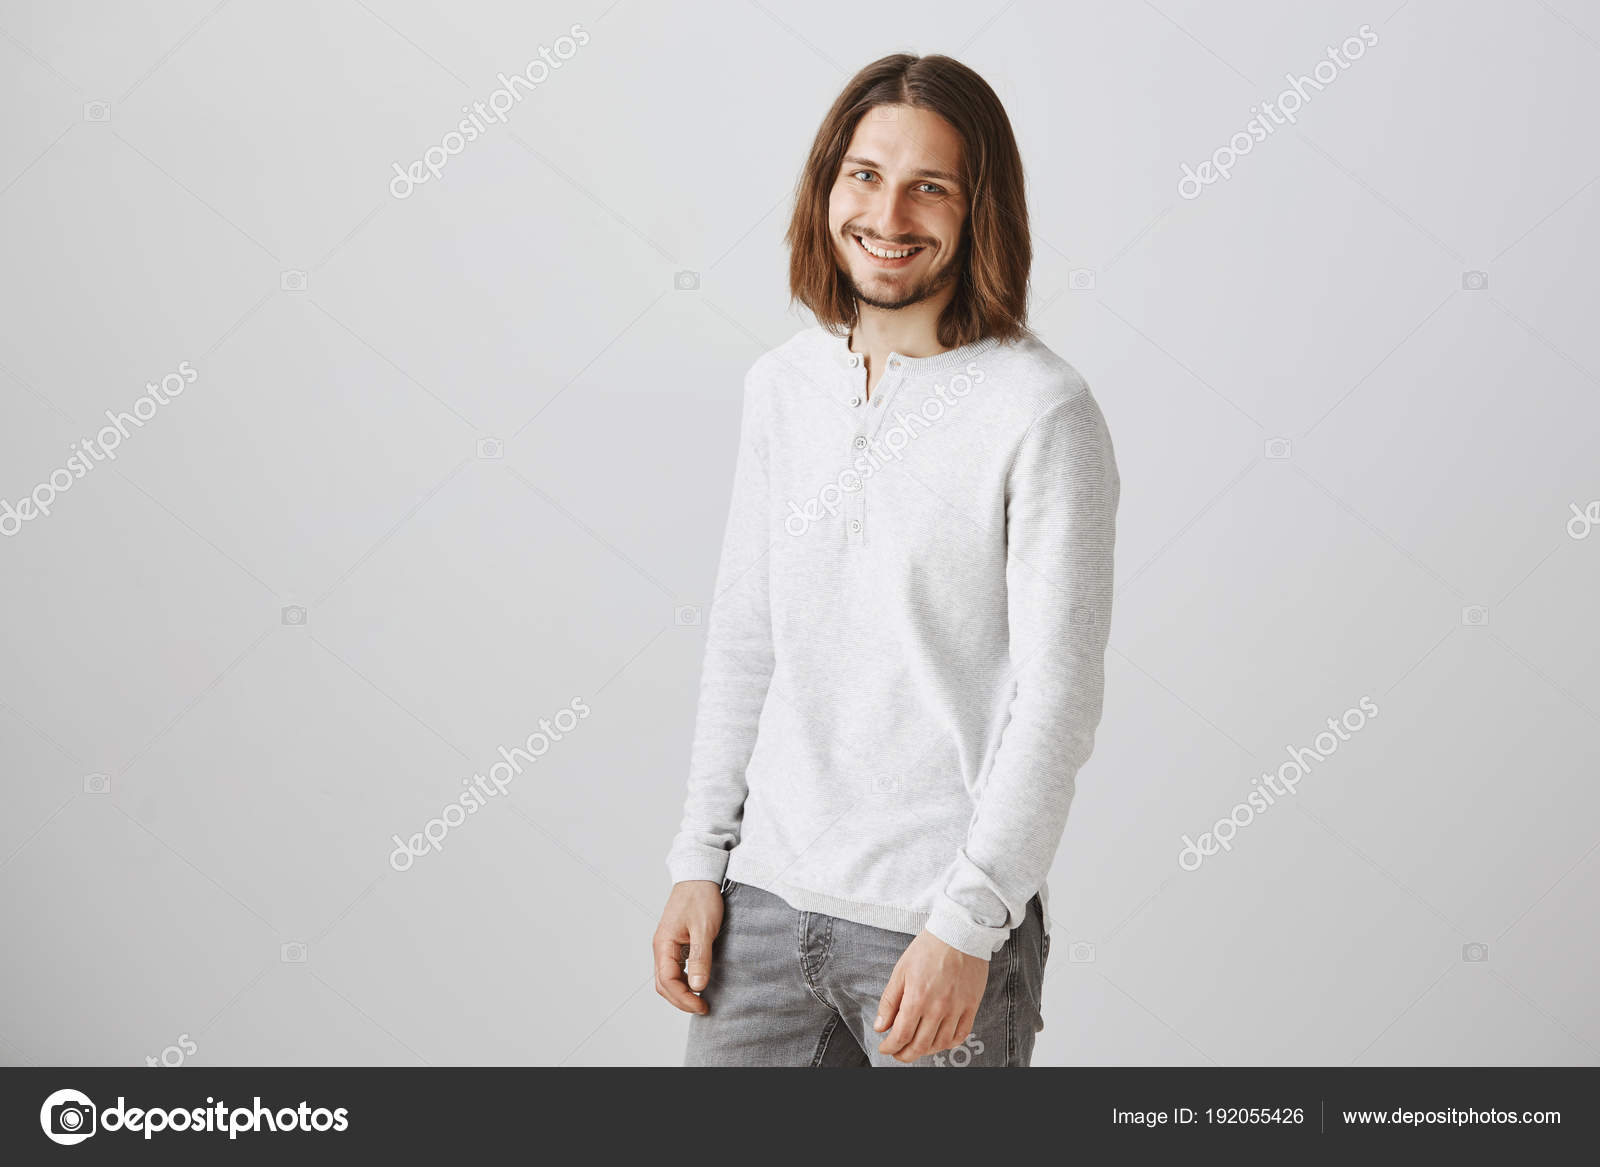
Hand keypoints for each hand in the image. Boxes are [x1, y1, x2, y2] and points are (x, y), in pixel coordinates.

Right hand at [652, 880, 723, 1013]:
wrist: (699, 876)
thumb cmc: (700, 898)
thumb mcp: (704, 928)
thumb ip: (700, 957)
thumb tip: (698, 986)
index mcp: (664, 944)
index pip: (667, 981)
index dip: (684, 998)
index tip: (702, 1006)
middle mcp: (661, 947)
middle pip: (664, 984)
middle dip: (681, 1000)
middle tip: (703, 1008)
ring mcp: (666, 945)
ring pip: (667, 978)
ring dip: (681, 992)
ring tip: (700, 999)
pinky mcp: (674, 942)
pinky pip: (673, 968)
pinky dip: (683, 981)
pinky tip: (697, 984)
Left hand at [874, 930, 988, 1062]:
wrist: (959, 933)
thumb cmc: (928, 948)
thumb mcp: (901, 971)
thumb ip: (889, 1001)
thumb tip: (881, 1027)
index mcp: (917, 998)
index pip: (901, 1035)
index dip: (891, 1047)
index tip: (885, 1047)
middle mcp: (938, 1008)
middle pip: (920, 1045)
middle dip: (905, 1054)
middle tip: (898, 1053)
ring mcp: (957, 1008)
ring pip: (940, 1044)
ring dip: (925, 1051)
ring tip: (916, 1047)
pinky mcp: (971, 1006)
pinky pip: (961, 1034)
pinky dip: (949, 1043)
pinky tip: (939, 1041)